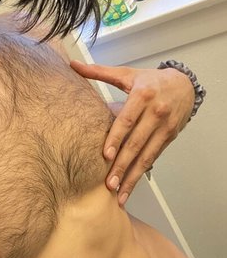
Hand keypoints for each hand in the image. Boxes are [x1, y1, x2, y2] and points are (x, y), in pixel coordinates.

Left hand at [70, 61, 194, 205]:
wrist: (184, 85)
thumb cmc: (150, 80)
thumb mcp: (126, 74)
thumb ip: (99, 72)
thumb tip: (73, 64)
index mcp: (142, 96)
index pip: (127, 121)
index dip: (116, 139)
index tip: (105, 155)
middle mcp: (155, 113)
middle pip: (136, 143)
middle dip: (122, 165)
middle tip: (109, 183)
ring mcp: (164, 128)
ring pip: (146, 156)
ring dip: (132, 176)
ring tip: (119, 193)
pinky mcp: (169, 138)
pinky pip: (153, 158)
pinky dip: (141, 173)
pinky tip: (130, 186)